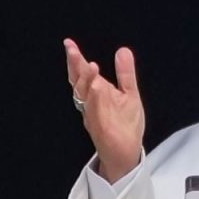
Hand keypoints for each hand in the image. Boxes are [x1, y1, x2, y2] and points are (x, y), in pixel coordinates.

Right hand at [65, 38, 144, 183]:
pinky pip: (96, 113)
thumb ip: (125, 73)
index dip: (76, 60)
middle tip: (72, 50)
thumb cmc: (125, 126)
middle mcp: (91, 105)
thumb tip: (123, 50)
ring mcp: (94, 117)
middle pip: (79, 83)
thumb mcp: (129, 94)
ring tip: (91, 65)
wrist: (127, 153)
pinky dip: (96, 101)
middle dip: (75, 66)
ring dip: (87, 81)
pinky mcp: (102, 129)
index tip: (69, 44)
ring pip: (85, 97)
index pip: (82, 74)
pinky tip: (97, 88)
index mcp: (96, 95)